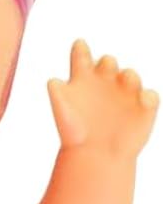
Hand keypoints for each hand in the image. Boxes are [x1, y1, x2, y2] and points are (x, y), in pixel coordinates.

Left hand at [47, 39, 158, 157]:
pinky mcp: (143, 106)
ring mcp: (125, 91)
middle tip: (105, 65)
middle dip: (107, 63)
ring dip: (129, 76)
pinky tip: (143, 101)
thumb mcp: (63, 112)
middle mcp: (105, 81)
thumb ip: (57, 95)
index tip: (79, 46)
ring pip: (130, 76)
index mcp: (84, 78)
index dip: (80, 50)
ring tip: (126, 79)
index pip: (82, 57)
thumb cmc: (75, 135)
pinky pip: (150, 97)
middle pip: (107, 63)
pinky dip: (148, 97)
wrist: (94, 157)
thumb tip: (53, 81)